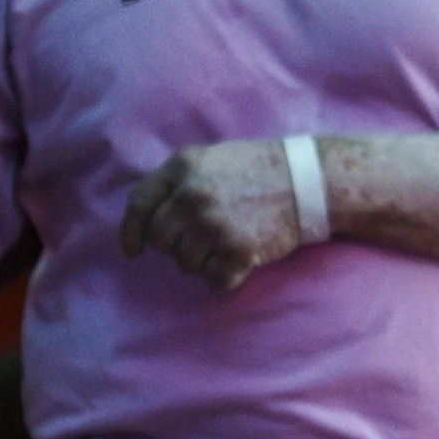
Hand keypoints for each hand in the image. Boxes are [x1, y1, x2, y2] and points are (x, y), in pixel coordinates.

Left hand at [122, 140, 303, 293]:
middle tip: (201, 241)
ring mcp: (215, 225)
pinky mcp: (238, 250)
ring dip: (201, 262)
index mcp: (183, 168)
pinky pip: (214, 280)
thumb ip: (177, 180)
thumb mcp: (210, 158)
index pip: (139, 205)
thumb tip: (147, 215)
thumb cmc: (258, 169)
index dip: (131, 231)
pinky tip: (238, 261)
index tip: (133, 250)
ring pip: (186, 264)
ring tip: (225, 245)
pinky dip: (223, 277)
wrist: (307, 181)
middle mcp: (193, 196)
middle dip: (176, 246)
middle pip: (161, 240)